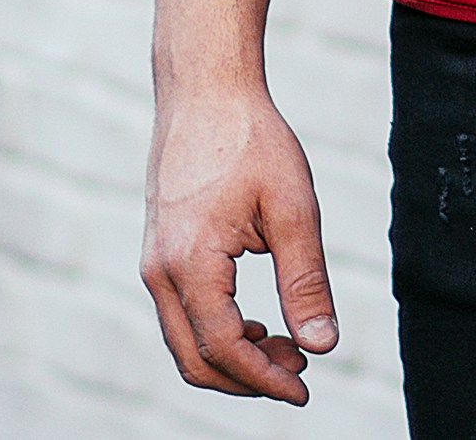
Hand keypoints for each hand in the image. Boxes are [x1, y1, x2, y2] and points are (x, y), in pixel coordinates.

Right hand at [141, 81, 337, 404]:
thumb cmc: (251, 138)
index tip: (306, 387)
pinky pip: (181, 313)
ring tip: (286, 347)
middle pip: (196, 359)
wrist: (205, 88)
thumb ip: (306, 281)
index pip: (225, 350)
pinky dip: (216, 331)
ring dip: (233, 357)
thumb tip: (323, 346)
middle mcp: (159, 272)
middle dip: (248, 378)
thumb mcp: (292, 208)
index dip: (266, 379)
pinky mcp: (158, 251)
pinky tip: (257, 321)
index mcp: (190, 264)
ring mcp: (152, 262)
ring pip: (185, 341)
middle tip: (300, 371)